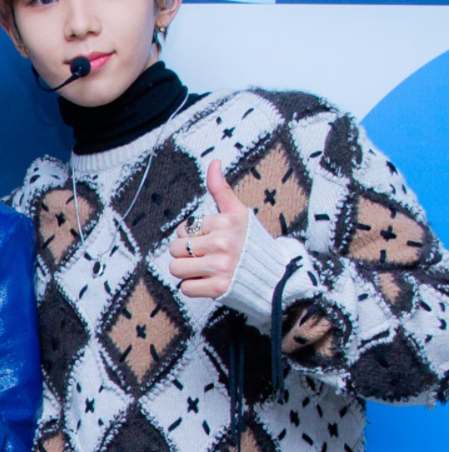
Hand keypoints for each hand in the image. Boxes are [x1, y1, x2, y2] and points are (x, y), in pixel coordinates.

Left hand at [169, 159, 248, 298]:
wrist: (275, 276)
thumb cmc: (252, 243)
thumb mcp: (238, 213)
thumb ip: (221, 189)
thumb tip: (214, 162)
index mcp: (224, 223)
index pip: (184, 228)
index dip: (192, 236)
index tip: (208, 240)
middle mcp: (222, 243)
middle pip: (175, 248)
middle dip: (185, 253)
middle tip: (204, 255)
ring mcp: (220, 267)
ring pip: (176, 268)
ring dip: (187, 271)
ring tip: (204, 268)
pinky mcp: (219, 288)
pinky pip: (186, 288)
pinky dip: (194, 287)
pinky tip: (209, 281)